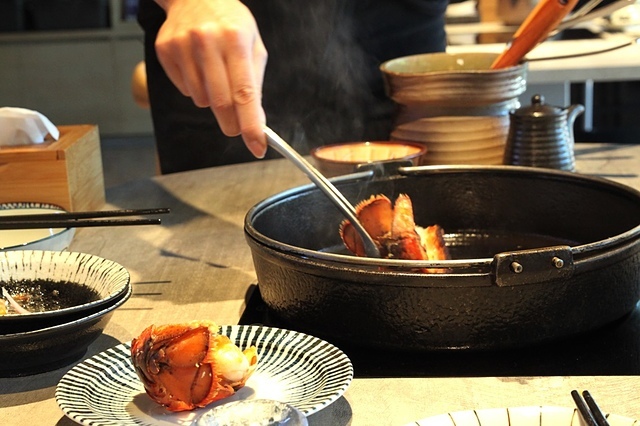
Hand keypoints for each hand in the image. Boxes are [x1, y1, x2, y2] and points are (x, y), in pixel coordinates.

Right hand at [154, 0, 267, 157]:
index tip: (257, 146)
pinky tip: (199, 68)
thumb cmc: (230, 23)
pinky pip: (184, 90)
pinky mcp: (165, 50)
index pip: (245, 92)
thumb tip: (257, 123)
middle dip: (232, 124)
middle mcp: (207, 41)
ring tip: (216, 77)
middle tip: (236, 129)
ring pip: (201, 99)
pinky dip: (195, 89)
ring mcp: (183, 45)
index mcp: (235, 40)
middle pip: (221, 102)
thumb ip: (255, 84)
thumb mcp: (252, 46)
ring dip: (212, 101)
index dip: (251, 124)